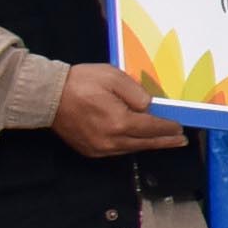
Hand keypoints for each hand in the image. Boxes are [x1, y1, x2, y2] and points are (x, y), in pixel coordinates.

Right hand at [50, 63, 179, 157]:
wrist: (47, 96)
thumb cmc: (81, 82)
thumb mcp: (113, 77)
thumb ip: (136, 93)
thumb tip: (150, 107)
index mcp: (118, 122)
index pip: (151, 127)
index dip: (168, 128)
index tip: (181, 127)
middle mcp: (110, 140)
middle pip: (144, 142)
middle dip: (164, 141)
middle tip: (181, 141)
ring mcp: (99, 148)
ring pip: (131, 148)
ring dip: (149, 145)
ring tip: (165, 141)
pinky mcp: (89, 150)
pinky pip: (117, 151)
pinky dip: (131, 146)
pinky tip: (139, 141)